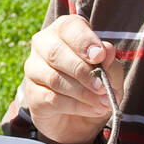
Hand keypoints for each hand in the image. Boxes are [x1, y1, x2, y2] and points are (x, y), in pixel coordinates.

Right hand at [19, 14, 125, 143]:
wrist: (80, 116)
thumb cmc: (95, 85)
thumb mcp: (111, 73)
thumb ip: (110, 62)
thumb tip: (107, 51)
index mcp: (64, 31)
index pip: (68, 27)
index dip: (84, 40)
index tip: (99, 56)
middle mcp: (43, 45)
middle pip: (56, 52)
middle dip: (82, 71)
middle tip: (102, 86)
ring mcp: (34, 69)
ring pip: (54, 78)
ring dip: (83, 93)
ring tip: (103, 102)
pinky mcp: (32, 94)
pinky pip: (52, 99)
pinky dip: (77, 106)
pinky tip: (93, 109)